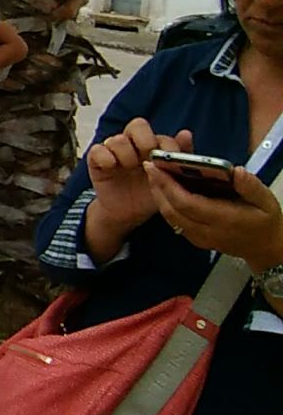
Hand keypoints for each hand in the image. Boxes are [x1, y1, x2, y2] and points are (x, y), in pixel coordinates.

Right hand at [87, 118, 193, 233]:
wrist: (129, 214)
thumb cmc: (151, 194)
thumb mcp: (170, 178)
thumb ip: (179, 156)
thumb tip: (186, 133)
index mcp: (152, 146)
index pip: (159, 134)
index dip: (166, 146)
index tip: (169, 161)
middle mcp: (133, 144)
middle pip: (137, 125)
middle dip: (145, 141)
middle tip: (148, 159)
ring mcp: (114, 151)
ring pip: (118, 139)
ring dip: (126, 154)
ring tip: (130, 168)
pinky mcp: (96, 161)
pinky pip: (97, 150)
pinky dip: (105, 157)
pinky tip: (112, 167)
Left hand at [146, 164, 282, 271]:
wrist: (266, 249)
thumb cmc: (266, 220)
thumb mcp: (266, 200)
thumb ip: (250, 186)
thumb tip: (235, 170)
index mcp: (223, 219)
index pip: (187, 203)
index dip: (169, 185)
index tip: (157, 166)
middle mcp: (206, 231)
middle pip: (172, 210)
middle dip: (158, 187)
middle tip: (149, 165)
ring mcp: (198, 238)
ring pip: (170, 217)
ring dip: (158, 195)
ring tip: (153, 174)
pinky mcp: (195, 239)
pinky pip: (174, 221)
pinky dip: (165, 204)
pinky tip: (163, 189)